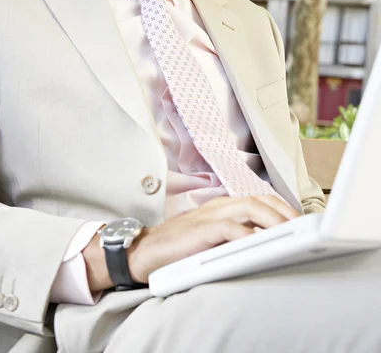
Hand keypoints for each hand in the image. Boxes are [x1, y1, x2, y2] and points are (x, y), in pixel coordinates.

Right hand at [127, 195, 299, 283]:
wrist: (146, 250)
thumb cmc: (180, 246)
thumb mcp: (212, 237)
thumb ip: (235, 235)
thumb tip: (264, 244)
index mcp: (223, 206)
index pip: (260, 199)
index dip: (282, 208)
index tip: (300, 222)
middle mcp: (220, 206)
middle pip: (259, 199)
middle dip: (284, 212)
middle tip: (302, 228)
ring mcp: (210, 216)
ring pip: (250, 207)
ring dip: (273, 220)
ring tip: (289, 234)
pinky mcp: (201, 230)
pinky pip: (229, 228)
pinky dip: (247, 234)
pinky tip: (259, 244)